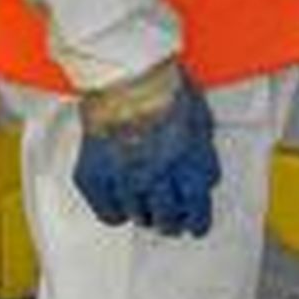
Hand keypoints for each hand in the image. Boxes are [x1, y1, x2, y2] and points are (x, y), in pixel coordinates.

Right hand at [73, 59, 221, 237]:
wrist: (125, 72)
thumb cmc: (167, 88)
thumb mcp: (202, 122)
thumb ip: (203, 157)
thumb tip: (204, 184)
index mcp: (188, 165)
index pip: (197, 212)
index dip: (196, 223)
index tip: (194, 226)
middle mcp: (158, 178)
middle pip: (168, 221)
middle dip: (171, 221)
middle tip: (167, 216)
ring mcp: (124, 179)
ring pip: (139, 218)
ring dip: (145, 212)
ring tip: (143, 198)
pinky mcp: (95, 176)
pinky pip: (108, 214)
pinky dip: (116, 211)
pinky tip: (119, 199)